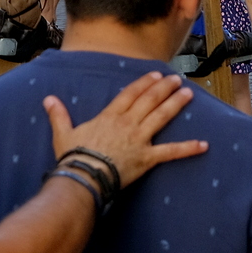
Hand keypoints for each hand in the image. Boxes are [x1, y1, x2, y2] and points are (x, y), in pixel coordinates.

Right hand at [45, 72, 206, 189]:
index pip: (131, 94)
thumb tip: (48, 99)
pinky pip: (170, 152)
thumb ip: (58, 115)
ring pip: (161, 117)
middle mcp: (128, 123)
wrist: (83, 177)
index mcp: (110, 116)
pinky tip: (204, 144)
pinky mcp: (147, 158)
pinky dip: (188, 148)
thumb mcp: (63, 133)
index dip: (145, 83)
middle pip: (150, 101)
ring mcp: (140, 140)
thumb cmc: (74, 157)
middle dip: (165, 88)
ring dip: (176, 104)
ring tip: (189, 94)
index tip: (156, 75)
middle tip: (177, 79)